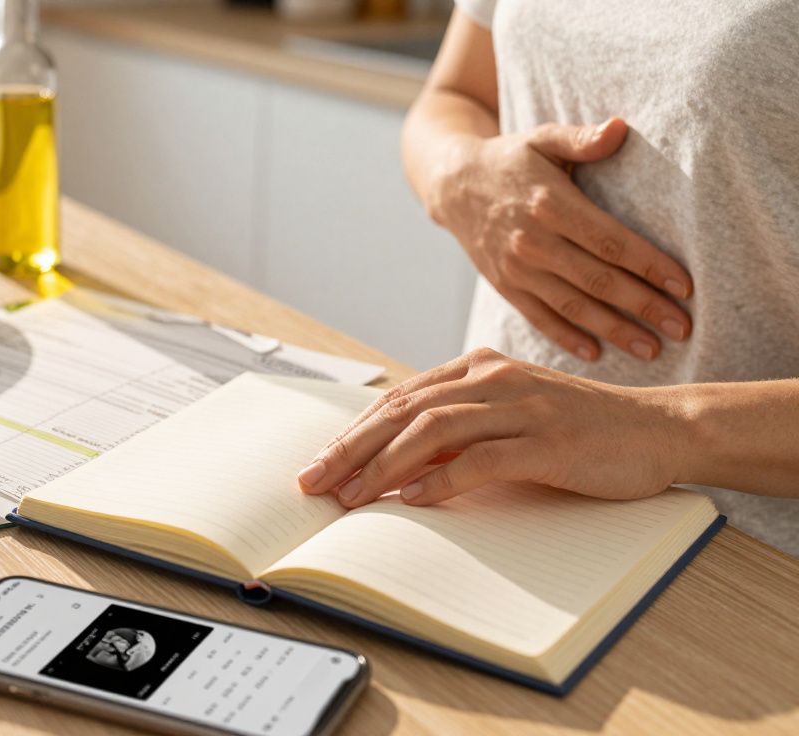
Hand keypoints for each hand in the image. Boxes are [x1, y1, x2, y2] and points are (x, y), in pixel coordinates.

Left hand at [296, 348, 687, 507]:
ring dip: (384, 466)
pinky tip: (413, 501)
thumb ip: (458, 430)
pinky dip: (442, 480)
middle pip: (404, 410)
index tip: (317, 465)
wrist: (658, 430)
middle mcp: (492, 379)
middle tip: (312, 481)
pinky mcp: (548, 439)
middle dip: (351, 449)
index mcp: (477, 368)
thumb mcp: (507, 419)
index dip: (352, 433)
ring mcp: (521, 406)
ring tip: (351, 498)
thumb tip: (394, 466)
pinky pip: (483, 459)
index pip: (398, 399)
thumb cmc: (577, 431)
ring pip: (433, 430)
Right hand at [430, 117, 692, 360]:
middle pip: (598, 280)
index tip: (684, 286)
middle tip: (682, 328)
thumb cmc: (509, 159)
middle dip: (643, 306)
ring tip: (651, 349)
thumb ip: (581, 138)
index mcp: (550, 205)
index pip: (610, 241)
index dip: (649, 265)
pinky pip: (539, 318)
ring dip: (614, 330)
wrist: (452, 185)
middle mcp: (533, 242)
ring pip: (573, 306)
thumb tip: (621, 128)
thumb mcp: (542, 138)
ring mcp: (517, 269)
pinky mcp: (505, 286)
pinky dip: (567, 338)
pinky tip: (597, 353)